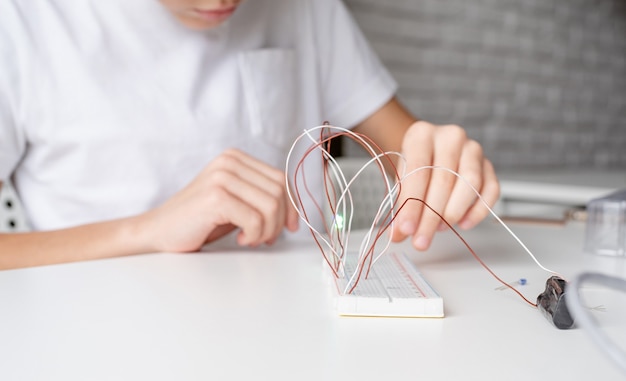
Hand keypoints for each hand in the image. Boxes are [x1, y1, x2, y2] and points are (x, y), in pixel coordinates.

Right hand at [138, 149, 298, 251]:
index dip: (291, 206)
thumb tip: (294, 210)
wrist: (159, 231)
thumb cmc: (199, 220)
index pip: (280, 179)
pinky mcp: (216, 197)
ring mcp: (222, 177)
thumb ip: (260, 196)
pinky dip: (254, 236)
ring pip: (271, 206)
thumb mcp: (235, 201)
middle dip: (279, 221)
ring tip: (251, 239)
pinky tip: (240, 239)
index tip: (290, 227)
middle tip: (265, 238)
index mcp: (235, 158)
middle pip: (279, 192)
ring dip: (267, 231)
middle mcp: (229, 162)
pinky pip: (256, 220)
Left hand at [390, 121, 499, 249]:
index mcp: (422, 135)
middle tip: (422, 239)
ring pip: (470, 183)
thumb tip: (398, 235)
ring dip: (454, 212)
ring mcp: (472, 149)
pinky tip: (464, 223)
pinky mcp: (488, 164)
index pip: (418, 171)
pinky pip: (490, 189)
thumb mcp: (401, 181)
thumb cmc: (415, 166)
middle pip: (444, 180)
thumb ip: (400, 206)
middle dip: (431, 216)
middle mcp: (450, 137)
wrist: (428, 151)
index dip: (412, 204)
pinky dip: (479, 210)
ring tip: (440, 228)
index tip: (407, 229)